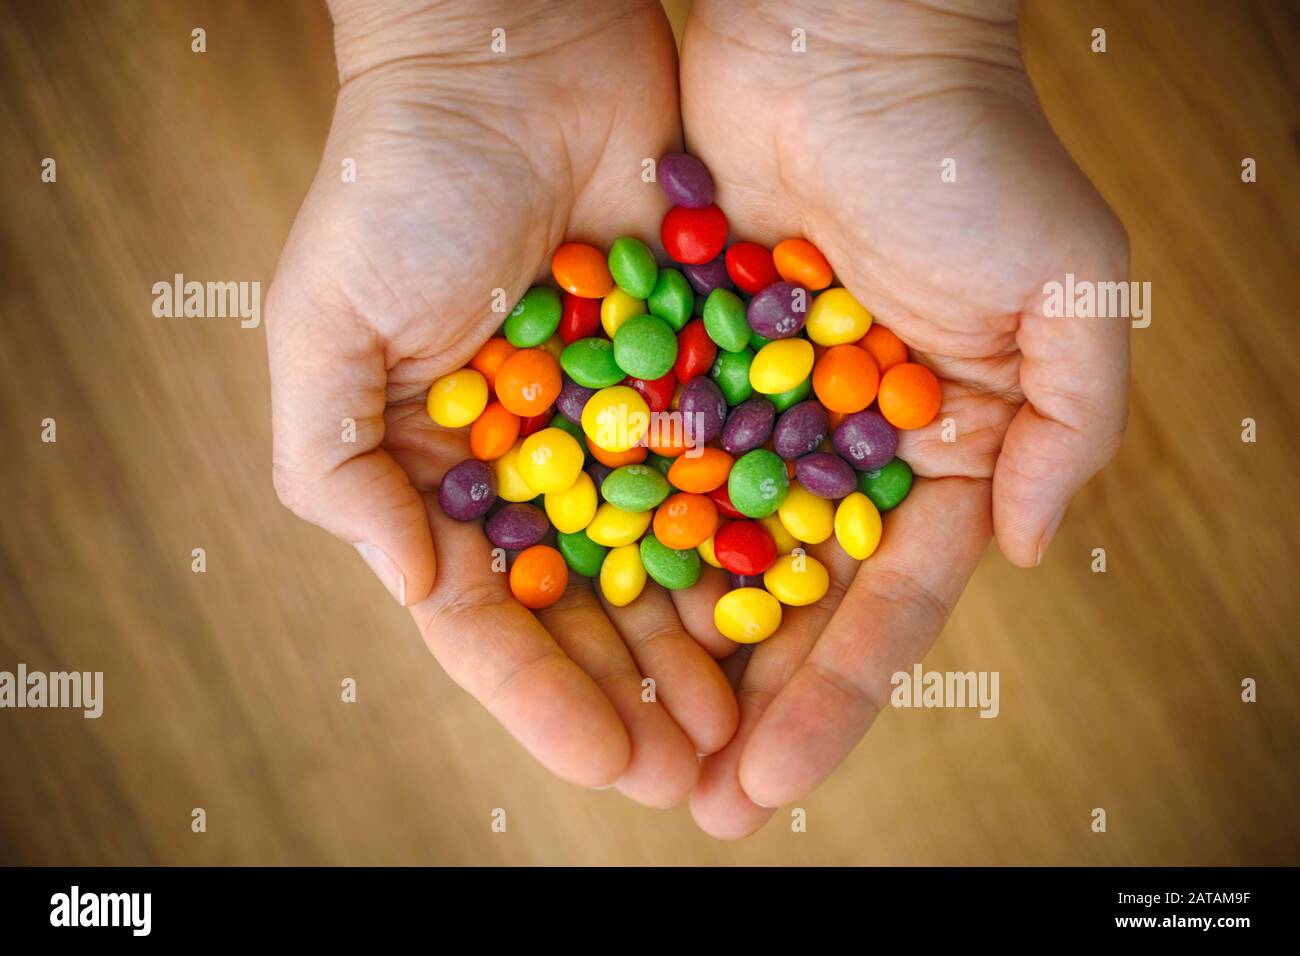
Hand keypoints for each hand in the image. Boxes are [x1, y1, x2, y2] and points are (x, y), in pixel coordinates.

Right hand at [267, 0, 736, 804]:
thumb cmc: (399, 181)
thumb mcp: (325, 325)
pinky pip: (734, 472)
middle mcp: (541, 464)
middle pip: (595, 612)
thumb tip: (415, 588)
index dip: (547, 698)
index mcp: (447, 474)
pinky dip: (761, 542)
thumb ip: (334, 467)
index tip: (611, 764)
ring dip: (710, 649)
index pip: (493, 616)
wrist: (513, 49)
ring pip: (673, 562)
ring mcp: (623, 421)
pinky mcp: (698, 368)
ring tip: (753, 729)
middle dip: (641, 699)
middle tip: (700, 780)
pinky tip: (799, 606)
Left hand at [679, 0, 1128, 835]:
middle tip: (693, 802)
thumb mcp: (1069, 293)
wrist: (843, 36)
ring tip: (625, 744)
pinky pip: (637, 465)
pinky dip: (610, 538)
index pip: (880, 606)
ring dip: (667, 647)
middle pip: (781, 602)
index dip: (832, 698)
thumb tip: (1025, 555)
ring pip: (699, 552)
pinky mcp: (672, 359)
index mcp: (931, 454)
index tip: (774, 779)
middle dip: (741, 704)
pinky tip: (573, 616)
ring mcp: (748, 409)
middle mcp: (834, 447)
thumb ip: (1071, 429)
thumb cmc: (969, 158)